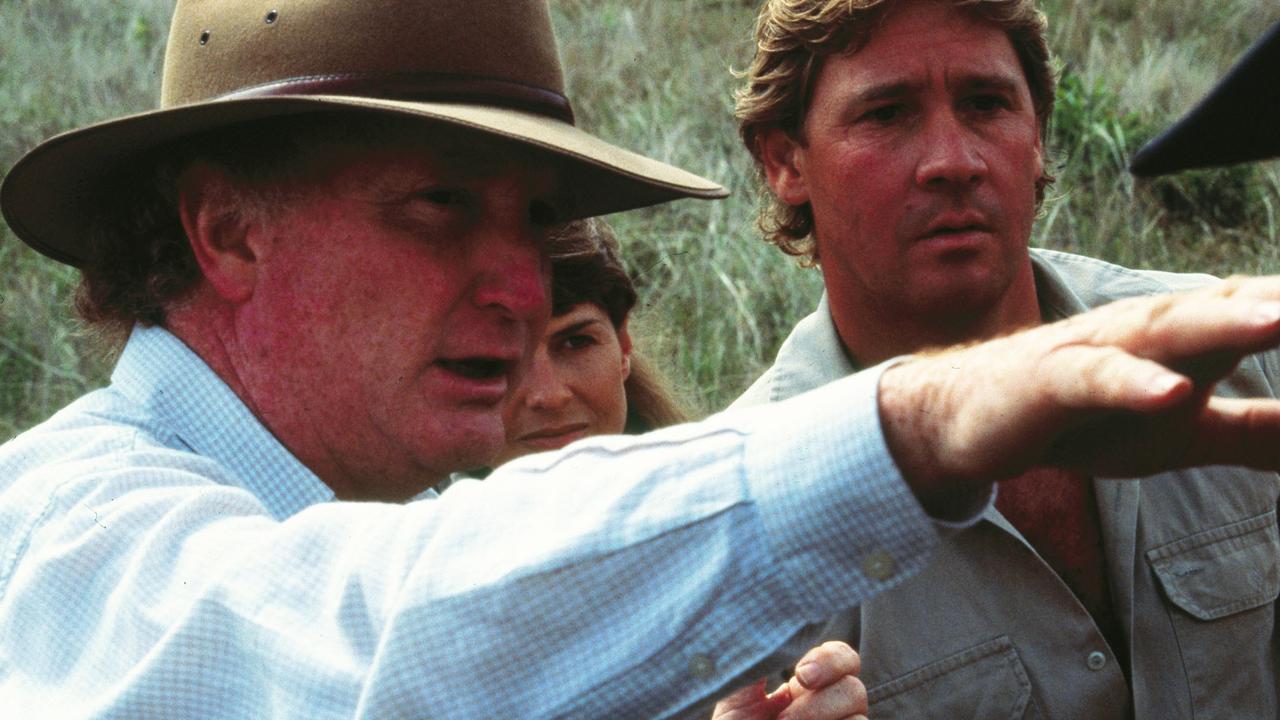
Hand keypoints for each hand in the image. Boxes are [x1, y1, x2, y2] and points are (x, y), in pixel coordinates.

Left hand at [710, 642, 866, 719]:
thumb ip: (754, 663)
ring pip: (858, 716)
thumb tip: (761, 625)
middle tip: (785, 717)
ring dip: (818, 719)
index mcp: (808, 686)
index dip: (830, 659)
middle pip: (855, 687)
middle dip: (820, 701)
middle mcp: (830, 708)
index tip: (801, 673)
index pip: (842, 657)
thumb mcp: (736, 696)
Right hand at [880, 276, 1279, 514]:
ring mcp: (1097, 349)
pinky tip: (1167, 390)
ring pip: (1165, 331)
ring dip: (1222, 324)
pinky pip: (1092, 380)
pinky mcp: (1048, 381)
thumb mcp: (1181, 434)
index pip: (1270, 317)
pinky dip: (1129, 383)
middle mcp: (1150, 328)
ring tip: (1277, 319)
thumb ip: (1254, 432)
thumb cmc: (1079, 417)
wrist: (970, 418)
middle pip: (1230, 310)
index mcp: (1190, 338)